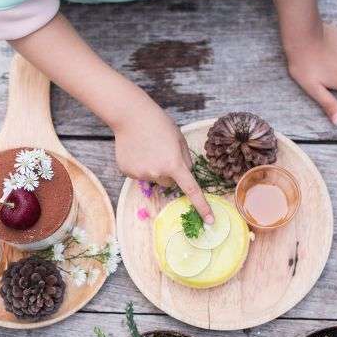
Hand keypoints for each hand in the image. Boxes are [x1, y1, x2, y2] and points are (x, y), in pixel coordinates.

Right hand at [113, 103, 214, 223]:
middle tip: (162, 153)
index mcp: (174, 164)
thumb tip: (185, 175)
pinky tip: (136, 150)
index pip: (191, 190)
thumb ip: (185, 160)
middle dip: (169, 172)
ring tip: (147, 148)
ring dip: (154, 168)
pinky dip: (139, 165)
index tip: (210, 221)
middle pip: (169, 183)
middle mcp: (158, 173)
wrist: (131, 116)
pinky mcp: (127, 172)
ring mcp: (141, 174)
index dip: (202, 206)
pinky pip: (138, 174)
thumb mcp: (179, 140)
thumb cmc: (159, 124)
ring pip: (153, 178)